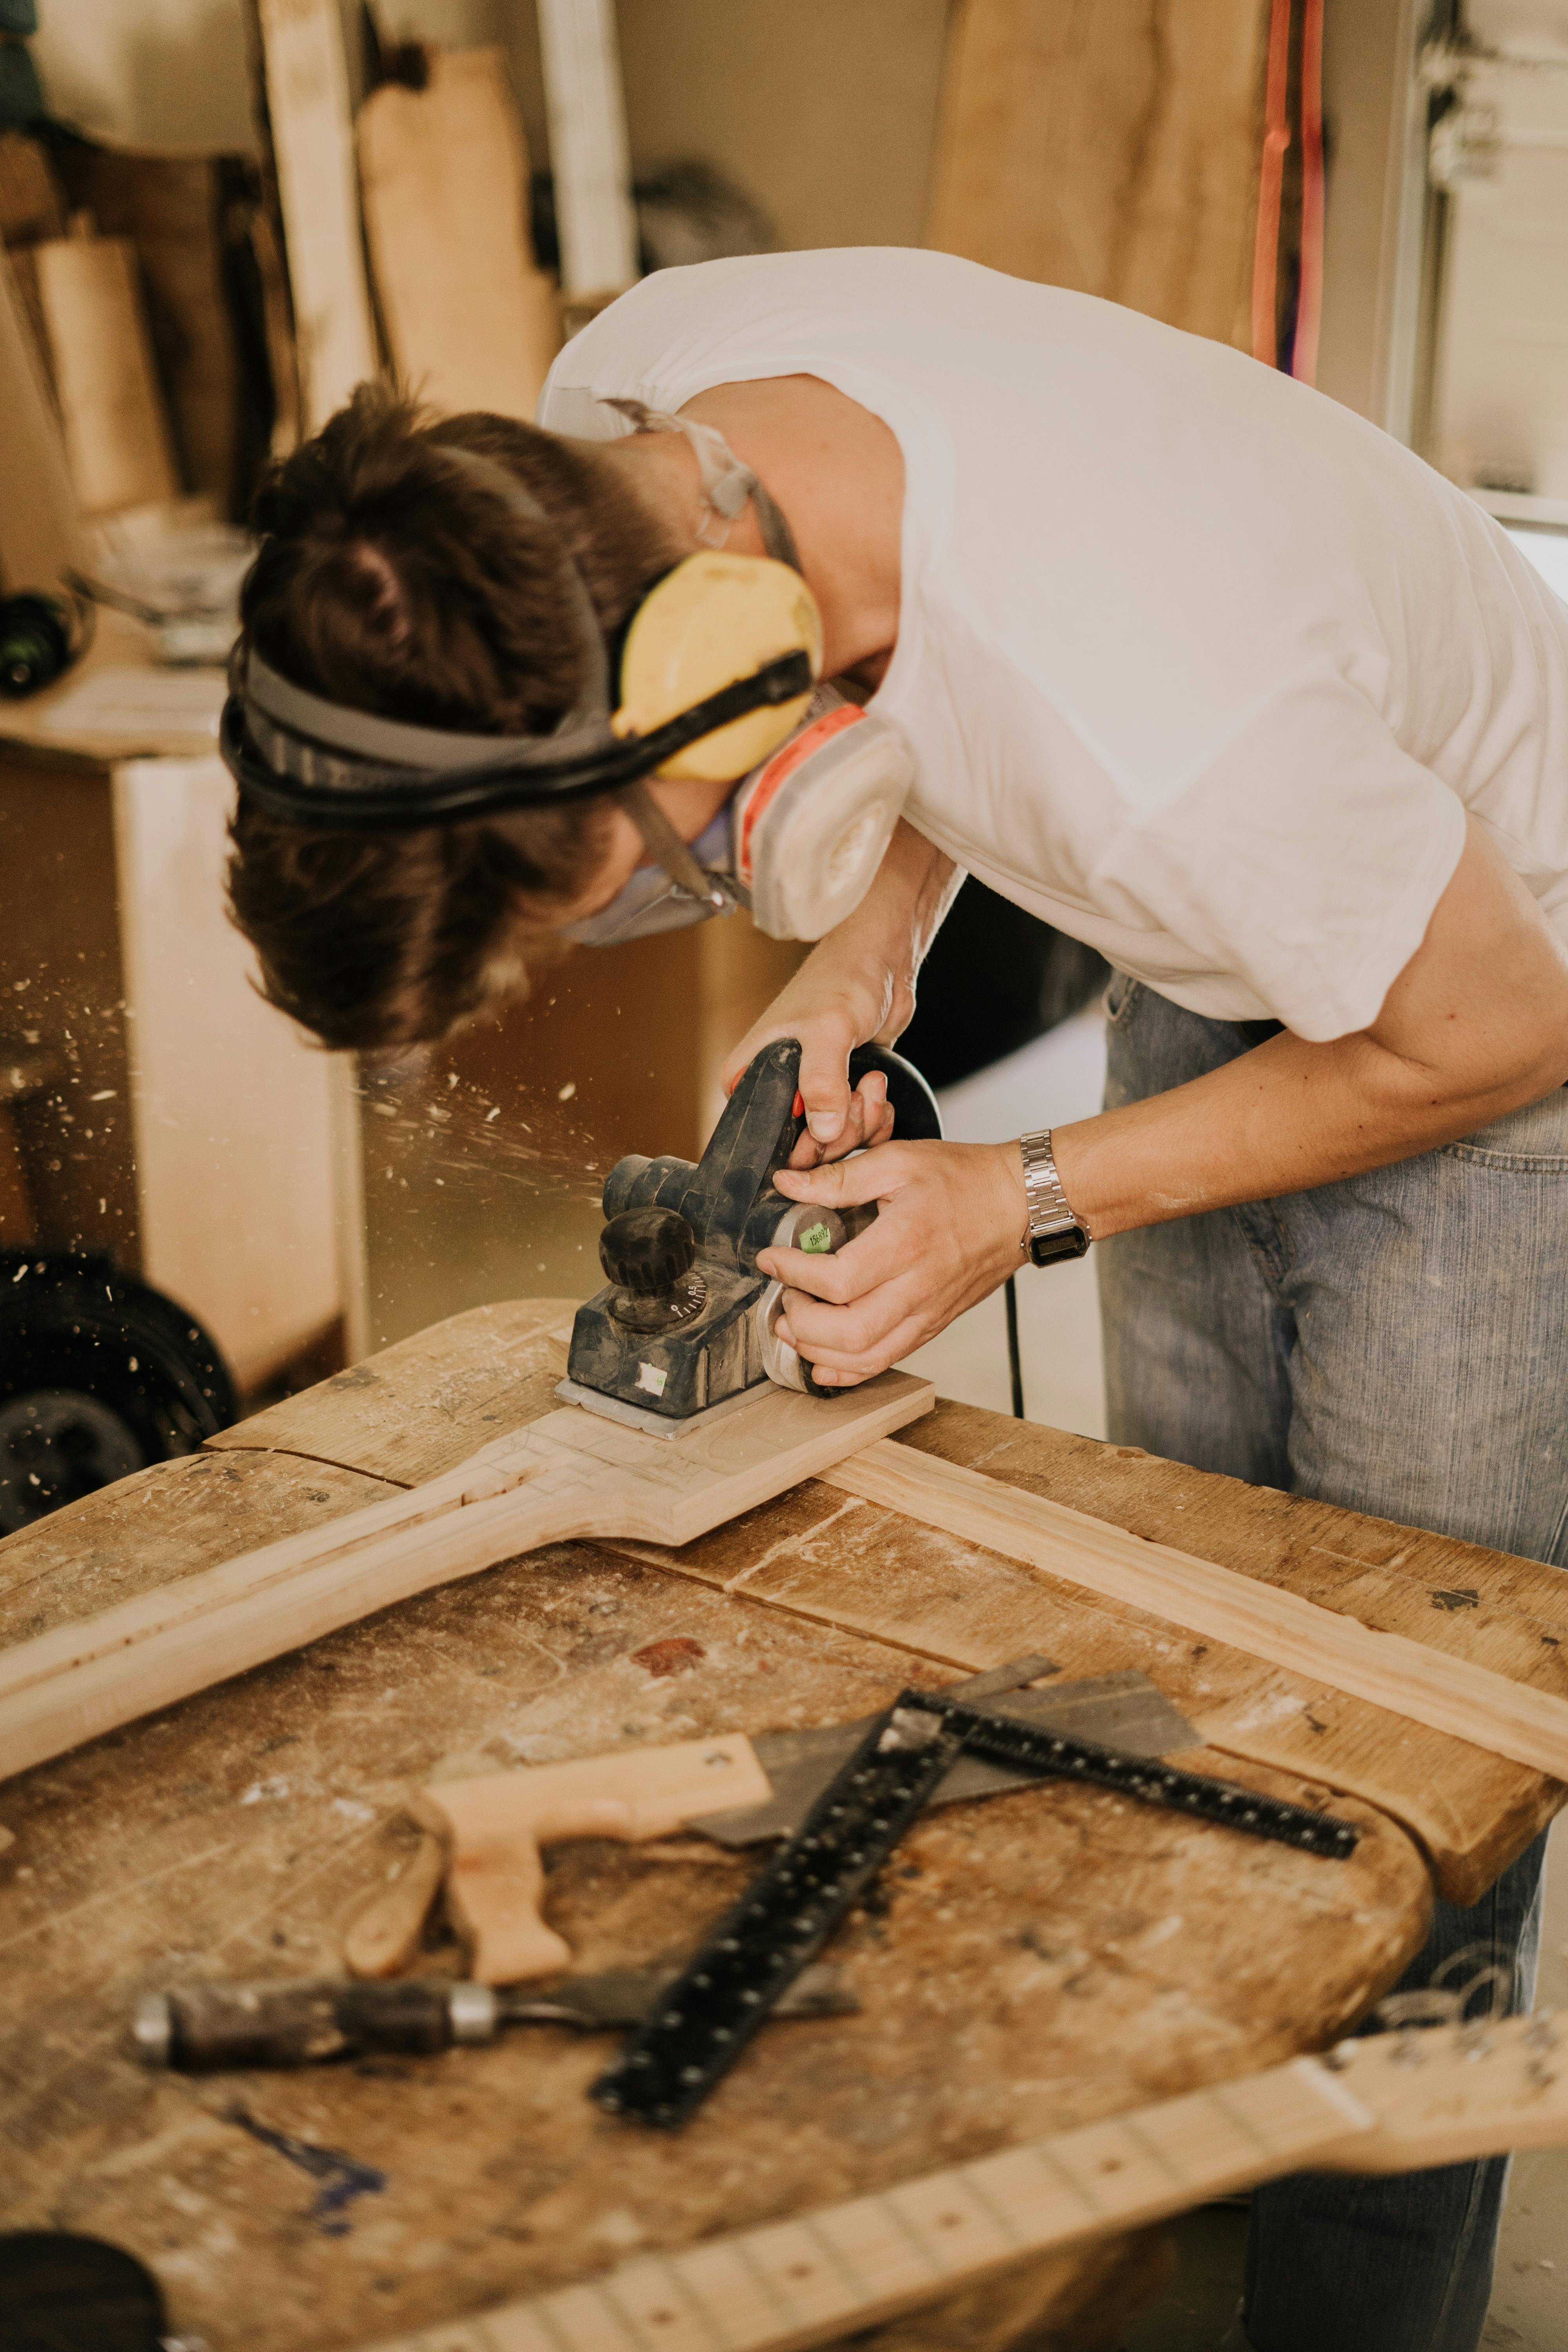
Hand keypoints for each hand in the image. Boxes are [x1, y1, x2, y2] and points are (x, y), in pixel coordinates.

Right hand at [719, 821, 959, 1167]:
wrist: (883, 962)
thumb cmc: (844, 978)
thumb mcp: (830, 1028)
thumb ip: (822, 1081)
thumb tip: (820, 1132)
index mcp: (750, 1073)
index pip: (755, 1134)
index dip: (791, 1144)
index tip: (822, 1130)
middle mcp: (776, 1089)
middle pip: (799, 1146)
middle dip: (836, 1133)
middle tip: (857, 1097)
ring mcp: (810, 1094)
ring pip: (831, 1141)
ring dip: (860, 1123)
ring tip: (870, 1082)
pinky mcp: (841, 1095)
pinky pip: (854, 1130)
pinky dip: (873, 1121)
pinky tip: (878, 1091)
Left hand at [755, 1138, 1027, 1383]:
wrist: (1018, 1204)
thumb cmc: (963, 1180)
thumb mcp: (897, 1160)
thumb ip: (839, 1177)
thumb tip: (787, 1184)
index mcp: (905, 1243)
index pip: (837, 1281)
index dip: (793, 1275)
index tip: (772, 1258)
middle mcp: (917, 1287)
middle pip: (848, 1333)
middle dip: (800, 1324)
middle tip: (782, 1299)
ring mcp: (927, 1312)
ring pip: (865, 1357)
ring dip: (818, 1351)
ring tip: (794, 1326)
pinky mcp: (932, 1324)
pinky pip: (886, 1361)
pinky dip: (848, 1368)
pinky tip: (822, 1359)